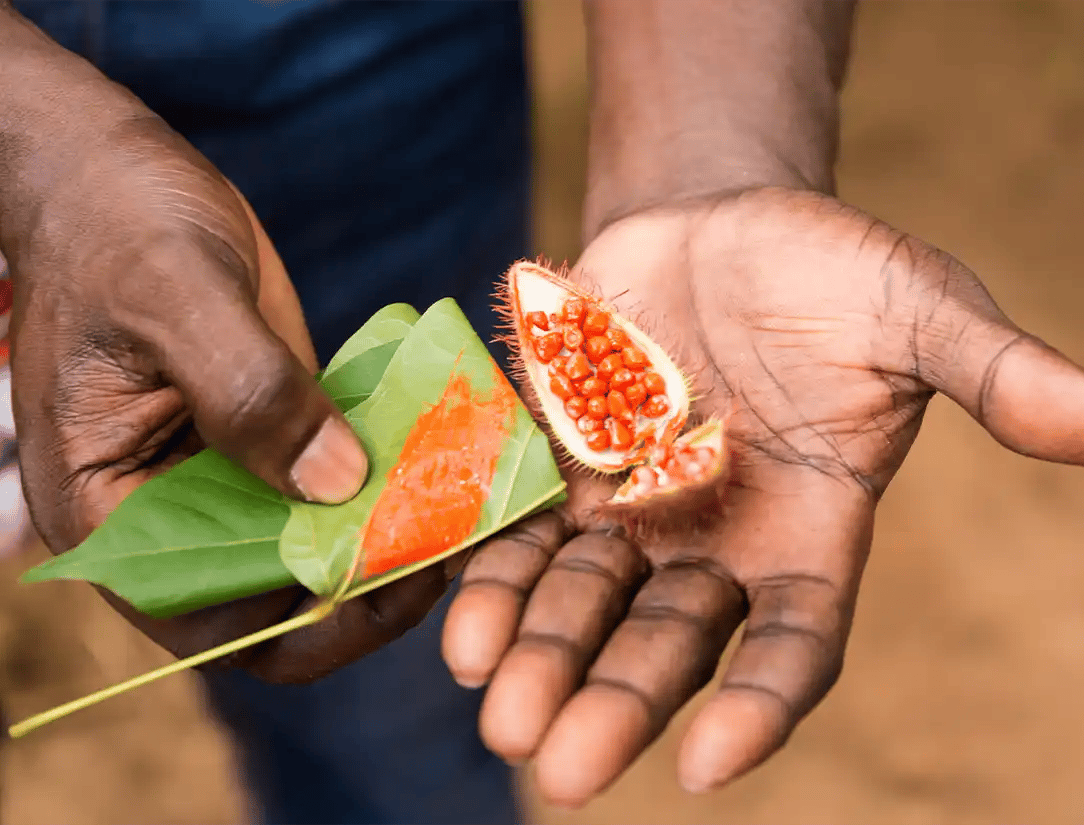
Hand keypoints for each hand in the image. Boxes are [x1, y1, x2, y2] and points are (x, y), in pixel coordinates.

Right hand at [6, 113, 450, 682]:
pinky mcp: (270, 432)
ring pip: (316, 543)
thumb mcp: (179, 299)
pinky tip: (447, 452)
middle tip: (458, 539)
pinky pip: (333, 478)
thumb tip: (339, 487)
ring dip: (391, 532)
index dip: (312, 620)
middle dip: (369, 584)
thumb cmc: (117, 226)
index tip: (401, 574)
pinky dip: (388, 476)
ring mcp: (224, 475)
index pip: (216, 621)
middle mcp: (170, 513)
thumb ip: (249, 394)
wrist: (110, 172)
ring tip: (469, 501)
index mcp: (112, 512)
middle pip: (278, 599)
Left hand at [442, 187, 1083, 803]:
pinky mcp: (564, 470)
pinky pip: (523, 541)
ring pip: (587, 607)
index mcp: (810, 533)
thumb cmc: (830, 272)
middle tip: (559, 772)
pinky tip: (461, 632)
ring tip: (500, 717)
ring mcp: (633, 511)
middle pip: (669, 646)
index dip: (757, 704)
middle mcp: (717, 544)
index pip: (791, 645)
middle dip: (618, 704)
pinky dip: (495, 585)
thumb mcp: (920, 309)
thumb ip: (998, 375)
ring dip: (543, 663)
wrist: (717, 223)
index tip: (709, 764)